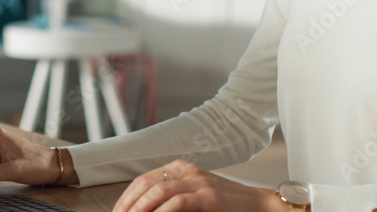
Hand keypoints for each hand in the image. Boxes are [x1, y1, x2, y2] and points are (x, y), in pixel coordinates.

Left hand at [113, 160, 287, 211]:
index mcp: (181, 167)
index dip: (126, 197)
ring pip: (158, 190)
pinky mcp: (209, 196)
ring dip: (140, 208)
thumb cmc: (226, 205)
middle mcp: (187, 170)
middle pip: (146, 183)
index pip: (143, 179)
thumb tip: (147, 209)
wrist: (259, 205)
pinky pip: (178, 201)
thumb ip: (172, 199)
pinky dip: (161, 211)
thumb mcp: (196, 195)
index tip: (117, 211)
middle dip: (128, 203)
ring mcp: (198, 181)